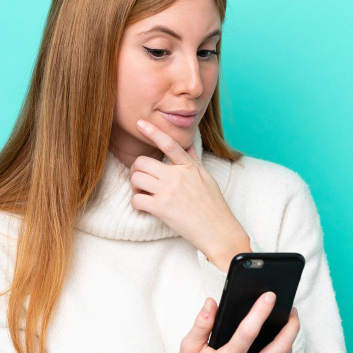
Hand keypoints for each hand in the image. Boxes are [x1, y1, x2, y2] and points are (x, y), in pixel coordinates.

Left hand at [130, 119, 247, 264]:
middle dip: (136, 170)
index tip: (140, 123)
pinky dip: (136, 203)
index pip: (169, 143)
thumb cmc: (213, 204)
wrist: (217, 229)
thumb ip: (193, 160)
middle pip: (142, 162)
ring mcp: (168, 192)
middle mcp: (176, 176)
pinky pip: (136, 200)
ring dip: (134, 186)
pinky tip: (144, 207)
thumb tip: (189, 144)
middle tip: (140, 179)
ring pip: (136, 179)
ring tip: (142, 193)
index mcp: (188, 167)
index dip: (152, 131)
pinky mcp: (161, 209)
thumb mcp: (206, 177)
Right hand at [154, 293, 299, 352]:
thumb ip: (201, 323)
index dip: (261, 311)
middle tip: (292, 312)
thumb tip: (212, 302)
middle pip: (280, 348)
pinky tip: (275, 351)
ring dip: (289, 343)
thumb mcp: (188, 348)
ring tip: (285, 329)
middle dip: (291, 326)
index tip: (271, 296)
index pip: (249, 332)